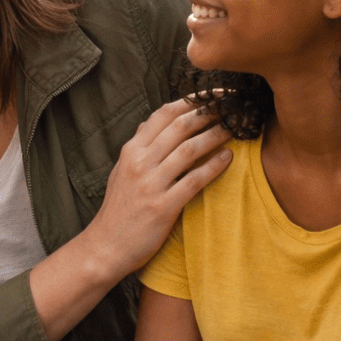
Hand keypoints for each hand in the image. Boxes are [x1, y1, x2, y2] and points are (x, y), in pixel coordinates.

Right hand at [88, 98, 231, 277]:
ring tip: (235, 128)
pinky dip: (214, 167)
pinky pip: (194, 180)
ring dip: (216, 135)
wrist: (106, 246)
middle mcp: (140, 162)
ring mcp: (151, 183)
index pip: (164, 114)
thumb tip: (153, 122)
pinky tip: (229, 159)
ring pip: (189, 149)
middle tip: (232, 106)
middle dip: (209, 112)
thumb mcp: (122, 170)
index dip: (191, 101)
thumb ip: (139, 146)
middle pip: (180, 126)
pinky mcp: (163, 206)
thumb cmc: (118, 209)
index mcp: (131, 150)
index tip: (213, 94)